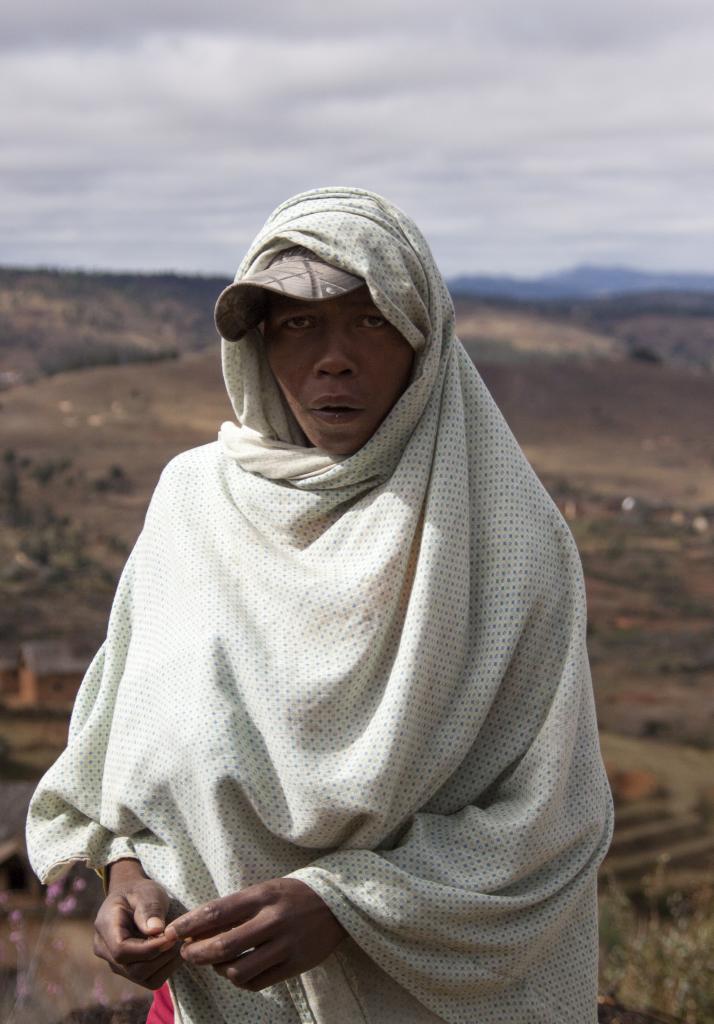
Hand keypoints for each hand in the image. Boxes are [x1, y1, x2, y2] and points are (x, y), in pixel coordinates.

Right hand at [92, 857, 182, 990]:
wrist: (134, 899)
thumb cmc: (139, 892)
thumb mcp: (146, 892)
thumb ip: (149, 909)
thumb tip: (156, 930)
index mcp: (105, 926)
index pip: (121, 950)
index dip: (148, 949)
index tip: (171, 937)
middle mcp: (104, 950)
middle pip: (132, 968)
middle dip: (160, 956)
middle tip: (178, 938)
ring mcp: (115, 963)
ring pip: (141, 977)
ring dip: (164, 963)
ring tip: (177, 943)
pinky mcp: (129, 971)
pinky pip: (149, 980)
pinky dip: (165, 969)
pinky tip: (172, 952)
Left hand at [162, 877, 346, 991]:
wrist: (336, 903)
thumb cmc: (291, 895)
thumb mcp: (264, 890)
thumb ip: (235, 908)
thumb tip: (196, 929)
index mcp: (262, 896)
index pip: (216, 912)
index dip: (189, 925)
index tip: (171, 932)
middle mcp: (272, 920)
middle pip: (223, 946)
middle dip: (196, 954)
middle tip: (187, 954)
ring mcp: (285, 945)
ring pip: (237, 970)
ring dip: (218, 970)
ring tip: (216, 962)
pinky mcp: (296, 965)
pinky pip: (257, 983)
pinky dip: (240, 981)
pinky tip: (237, 971)